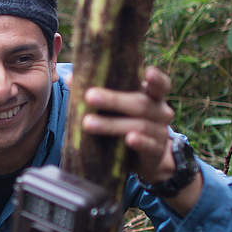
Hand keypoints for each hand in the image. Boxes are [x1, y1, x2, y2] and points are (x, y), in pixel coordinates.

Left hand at [81, 65, 176, 185]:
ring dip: (112, 124)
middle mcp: (161, 112)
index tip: (147, 72)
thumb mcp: (119, 108)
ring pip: (140, 125)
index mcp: (152, 96)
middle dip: (114, 100)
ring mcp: (160, 132)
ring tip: (88, 123)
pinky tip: (129, 139)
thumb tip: (71, 78)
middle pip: (141, 103)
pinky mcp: (156, 151)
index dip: (156, 78)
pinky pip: (149, 145)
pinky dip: (140, 142)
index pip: (161, 84)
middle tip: (89, 96)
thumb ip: (100, 92)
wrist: (146, 159)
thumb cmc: (129, 123)